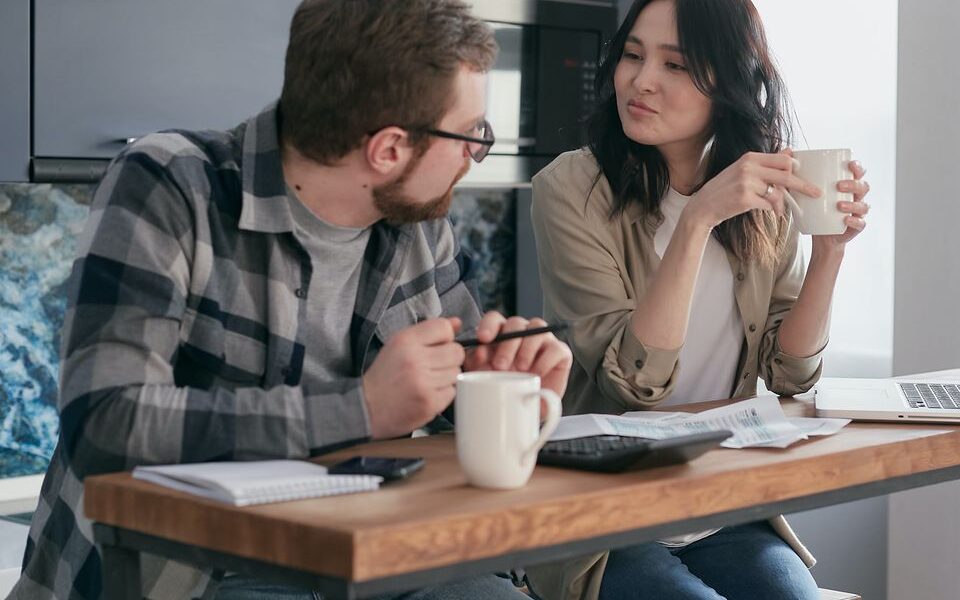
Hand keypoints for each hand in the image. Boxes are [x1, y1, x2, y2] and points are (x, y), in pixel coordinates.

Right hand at [362, 317, 465, 438]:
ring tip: (427, 380)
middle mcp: (415, 360)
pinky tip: (427, 393)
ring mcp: (423, 383)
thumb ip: (429, 331)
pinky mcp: (429, 403)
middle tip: (433, 366)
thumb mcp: (400, 344)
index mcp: (406, 341)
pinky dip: (443, 393)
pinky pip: (452, 392)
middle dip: (449, 358)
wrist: (367, 407)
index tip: (437, 346)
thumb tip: (457, 322)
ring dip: (446, 376)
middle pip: (456, 351)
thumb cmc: (385, 375)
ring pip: (456, 372)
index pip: (444, 328)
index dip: (445, 337)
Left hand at [462, 311, 572, 397]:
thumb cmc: (503, 390)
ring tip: (521, 369)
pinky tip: (536, 374)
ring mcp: (543, 340)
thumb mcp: (484, 377)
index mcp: (502, 334)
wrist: (525, 411)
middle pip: (515, 322)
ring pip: (537, 327)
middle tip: (501, 365)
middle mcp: (523, 332)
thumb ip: (478, 363)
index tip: (483, 339)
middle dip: (507, 344)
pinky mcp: (561, 353)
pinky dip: (545, 360)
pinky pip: (556, 347)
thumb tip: (480, 351)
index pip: (495, 319)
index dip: (488, 325)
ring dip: (526, 348)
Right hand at [683, 151, 822, 228]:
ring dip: (782, 203)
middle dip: (803, 185)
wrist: (703, 206)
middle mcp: (749, 167)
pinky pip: (769, 204)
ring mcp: (746, 183)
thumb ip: (766, 163)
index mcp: (750, 157)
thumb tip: (790, 152)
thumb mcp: (743, 170)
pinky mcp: (745, 199)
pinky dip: (772, 210)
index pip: (783, 160)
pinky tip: (771, 213)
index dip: (796, 169)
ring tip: (779, 210)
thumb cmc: (724, 189)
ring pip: (778, 192)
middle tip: (816, 193)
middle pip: (786, 174)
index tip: (805, 177)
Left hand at [811, 159, 870, 252]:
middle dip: (853, 184)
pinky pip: (860, 224)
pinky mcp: (855, 227)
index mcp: (848, 187)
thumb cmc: (815, 209)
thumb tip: (789, 165)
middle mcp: (856, 198)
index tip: (850, 164)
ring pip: (863, 206)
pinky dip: (855, 221)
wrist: (819, 233)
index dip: (858, 168)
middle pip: (863, 187)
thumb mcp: (808, 194)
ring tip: (839, 205)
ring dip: (853, 204)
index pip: (859, 173)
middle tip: (838, 186)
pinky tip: (846, 219)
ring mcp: (857, 213)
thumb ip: (802, 180)